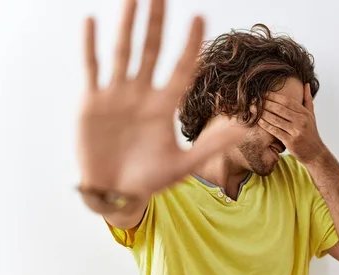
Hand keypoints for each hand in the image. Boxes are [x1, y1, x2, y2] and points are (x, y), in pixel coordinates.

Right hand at [77, 0, 242, 196]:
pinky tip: (92, 21)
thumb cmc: (150, 180)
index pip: (180, 68)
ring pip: (123, 52)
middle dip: (157, 23)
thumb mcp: (184, 164)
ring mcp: (117, 96)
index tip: (199, 17)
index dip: (189, 44)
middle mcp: (142, 95)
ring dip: (128, 25)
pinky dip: (91, 46)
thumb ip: (213, 145)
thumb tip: (247, 130)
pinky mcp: (93, 102)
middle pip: (152, 50)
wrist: (117, 193)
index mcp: (164, 106)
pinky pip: (92, 68)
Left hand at [257, 83, 327, 163]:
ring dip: (262, 113)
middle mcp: (301, 121)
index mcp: (305, 113)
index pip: (287, 101)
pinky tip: (258, 120)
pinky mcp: (290, 141)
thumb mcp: (311, 115)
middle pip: (280, 109)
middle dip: (265, 103)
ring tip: (252, 108)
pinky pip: (275, 131)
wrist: (315, 153)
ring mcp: (296, 131)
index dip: (274, 96)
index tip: (263, 93)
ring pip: (275, 119)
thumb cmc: (311, 133)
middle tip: (254, 99)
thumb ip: (307, 99)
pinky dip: (265, 125)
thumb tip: (306, 84)